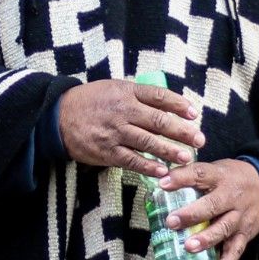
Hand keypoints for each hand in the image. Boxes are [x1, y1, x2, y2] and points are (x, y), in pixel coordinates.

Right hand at [59, 78, 204, 176]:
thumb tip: (168, 107)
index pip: (158, 96)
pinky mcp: (107, 151)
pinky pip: (131, 160)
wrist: (59, 116)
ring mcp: (115, 132)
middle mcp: (123, 111)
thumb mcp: (114, 88)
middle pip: (159, 121)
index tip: (194, 113)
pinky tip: (162, 171)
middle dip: (182, 131)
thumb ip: (138, 96)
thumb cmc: (92, 101)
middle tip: (199, 140)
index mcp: (127, 92)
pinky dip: (148, 166)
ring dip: (170, 151)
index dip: (178, 105)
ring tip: (186, 158)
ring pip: (148, 142)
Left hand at [159, 159, 258, 259]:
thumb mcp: (216, 170)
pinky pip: (237, 249)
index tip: (163, 184)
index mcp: (220, 177)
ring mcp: (240, 216)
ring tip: (189, 247)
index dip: (181, 178)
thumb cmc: (230, 180)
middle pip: (212, 205)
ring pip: (224, 228)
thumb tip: (159, 179)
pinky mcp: (245, 234)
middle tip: (172, 222)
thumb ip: (193, 176)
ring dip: (206, 239)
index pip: (200, 174)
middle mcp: (231, 196)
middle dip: (191, 215)